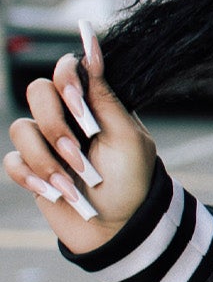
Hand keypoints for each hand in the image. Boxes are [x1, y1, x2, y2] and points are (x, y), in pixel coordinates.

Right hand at [5, 27, 156, 252]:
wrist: (117, 228)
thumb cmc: (131, 182)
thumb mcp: (128, 139)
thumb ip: (107, 99)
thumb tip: (94, 52)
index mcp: (95, 105)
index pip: (68, 70)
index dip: (66, 77)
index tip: (76, 98)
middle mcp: (68, 118)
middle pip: (37, 92)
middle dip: (55, 124)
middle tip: (77, 150)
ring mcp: (46, 142)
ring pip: (21, 128)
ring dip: (47, 159)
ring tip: (73, 183)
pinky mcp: (30, 168)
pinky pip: (12, 160)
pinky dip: (32, 177)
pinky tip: (55, 192)